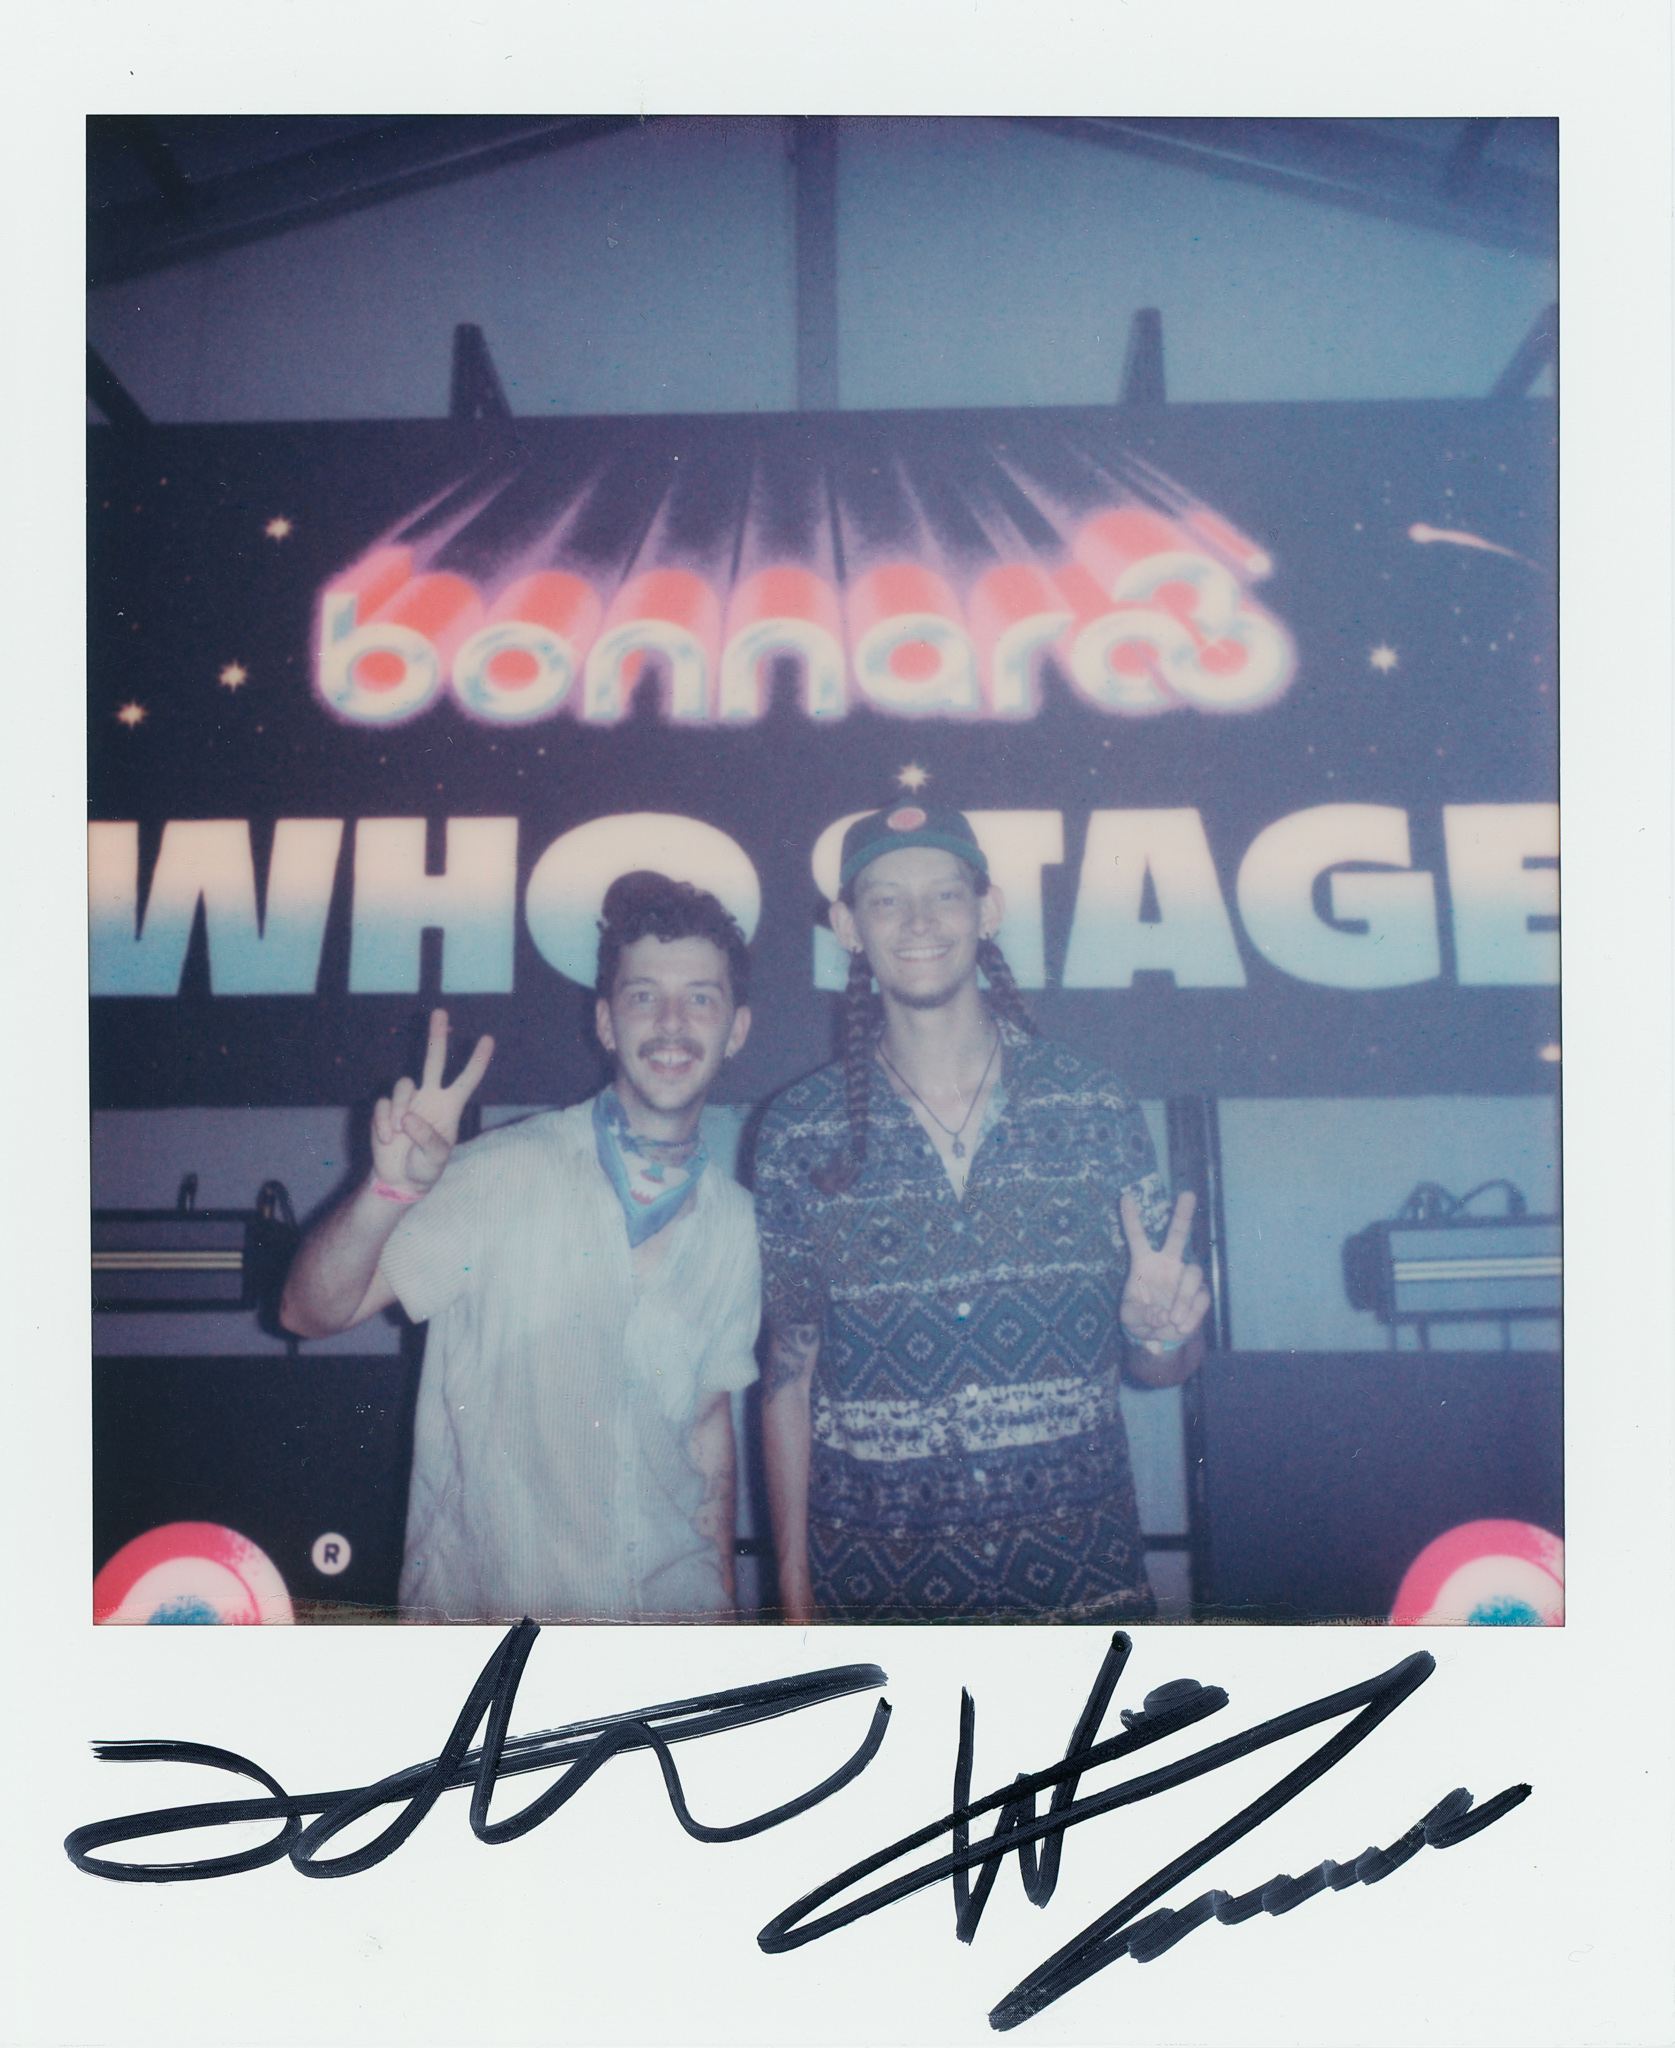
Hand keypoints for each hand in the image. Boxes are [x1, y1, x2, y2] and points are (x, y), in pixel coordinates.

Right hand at [370, 1009, 494, 1197]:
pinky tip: (387, 1139)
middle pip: (434, 1060)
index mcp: (450, 1106)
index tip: (489, 1039)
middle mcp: (430, 1098)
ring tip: (399, 1132)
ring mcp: (407, 1102)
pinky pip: (383, 1104)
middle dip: (436, 1036)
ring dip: (399, 1108)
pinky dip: (384, 1121)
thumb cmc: (425, 1169)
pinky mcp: (387, 1109)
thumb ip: (426, 1139)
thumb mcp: (435, 1159)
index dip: (478, 1060)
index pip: (467, 1079)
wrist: (399, 1180)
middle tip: (440, 1012)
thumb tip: (409, 1117)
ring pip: (403, 1084)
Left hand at [1118, 1190, 1210, 1350]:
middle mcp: (1168, 1263)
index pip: (1137, 1238)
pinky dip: (1192, 1314)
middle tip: (1187, 1194)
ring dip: (1184, 1298)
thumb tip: (1163, 1315)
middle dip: (1183, 1215)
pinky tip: (1182, 1326)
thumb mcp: (1132, 1319)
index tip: (1126, 1196)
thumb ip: (1143, 1315)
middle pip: (1178, 1235)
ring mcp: (1186, 1276)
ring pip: (1194, 1273)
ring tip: (1173, 1320)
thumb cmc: (1140, 1319)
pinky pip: (1202, 1298)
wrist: (1160, 1336)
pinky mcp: (1200, 1293)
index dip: (1131, 1218)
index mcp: (1144, 1263)